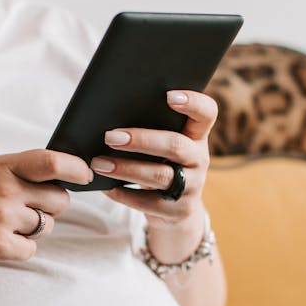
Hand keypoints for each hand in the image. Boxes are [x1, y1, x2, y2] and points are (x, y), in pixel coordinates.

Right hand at [0, 149, 91, 270]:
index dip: (76, 169)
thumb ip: (15, 168)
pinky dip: (19, 249)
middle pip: (59, 200)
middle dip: (52, 206)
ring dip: (32, 229)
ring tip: (2, 224)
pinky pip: (31, 249)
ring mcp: (1, 218)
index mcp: (1, 166)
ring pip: (46, 226)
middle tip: (29, 209)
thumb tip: (58, 168)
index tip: (85, 174)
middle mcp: (4, 190)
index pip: (52, 162)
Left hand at [93, 90, 216, 234]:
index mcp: (197, 135)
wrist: (176, 209)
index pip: (206, 113)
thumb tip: (109, 116)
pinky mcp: (178, 210)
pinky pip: (148, 203)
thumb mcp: (163, 145)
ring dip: (125, 168)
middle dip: (141, 140)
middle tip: (110, 136)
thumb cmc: (161, 164)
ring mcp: (192, 187)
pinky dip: (123, 194)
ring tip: (99, 163)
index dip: (193, 102)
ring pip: (159, 176)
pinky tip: (106, 186)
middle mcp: (199, 159)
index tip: (169, 95)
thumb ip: (150, 128)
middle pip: (175, 145)